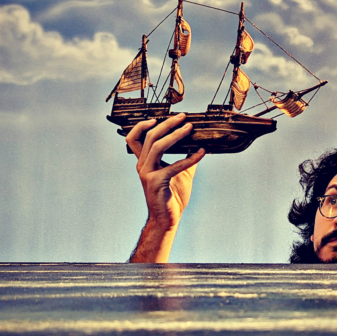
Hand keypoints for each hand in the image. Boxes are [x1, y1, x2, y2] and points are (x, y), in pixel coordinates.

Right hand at [126, 114, 205, 261]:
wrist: (167, 218)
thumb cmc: (172, 195)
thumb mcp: (181, 172)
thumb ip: (186, 157)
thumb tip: (200, 144)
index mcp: (144, 162)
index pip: (134, 138)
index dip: (142, 125)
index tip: (158, 117)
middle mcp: (142, 165)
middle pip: (150, 137)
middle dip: (167, 124)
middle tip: (184, 117)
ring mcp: (148, 173)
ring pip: (158, 146)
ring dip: (175, 135)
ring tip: (190, 128)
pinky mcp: (157, 182)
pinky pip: (174, 165)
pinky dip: (190, 158)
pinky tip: (202, 153)